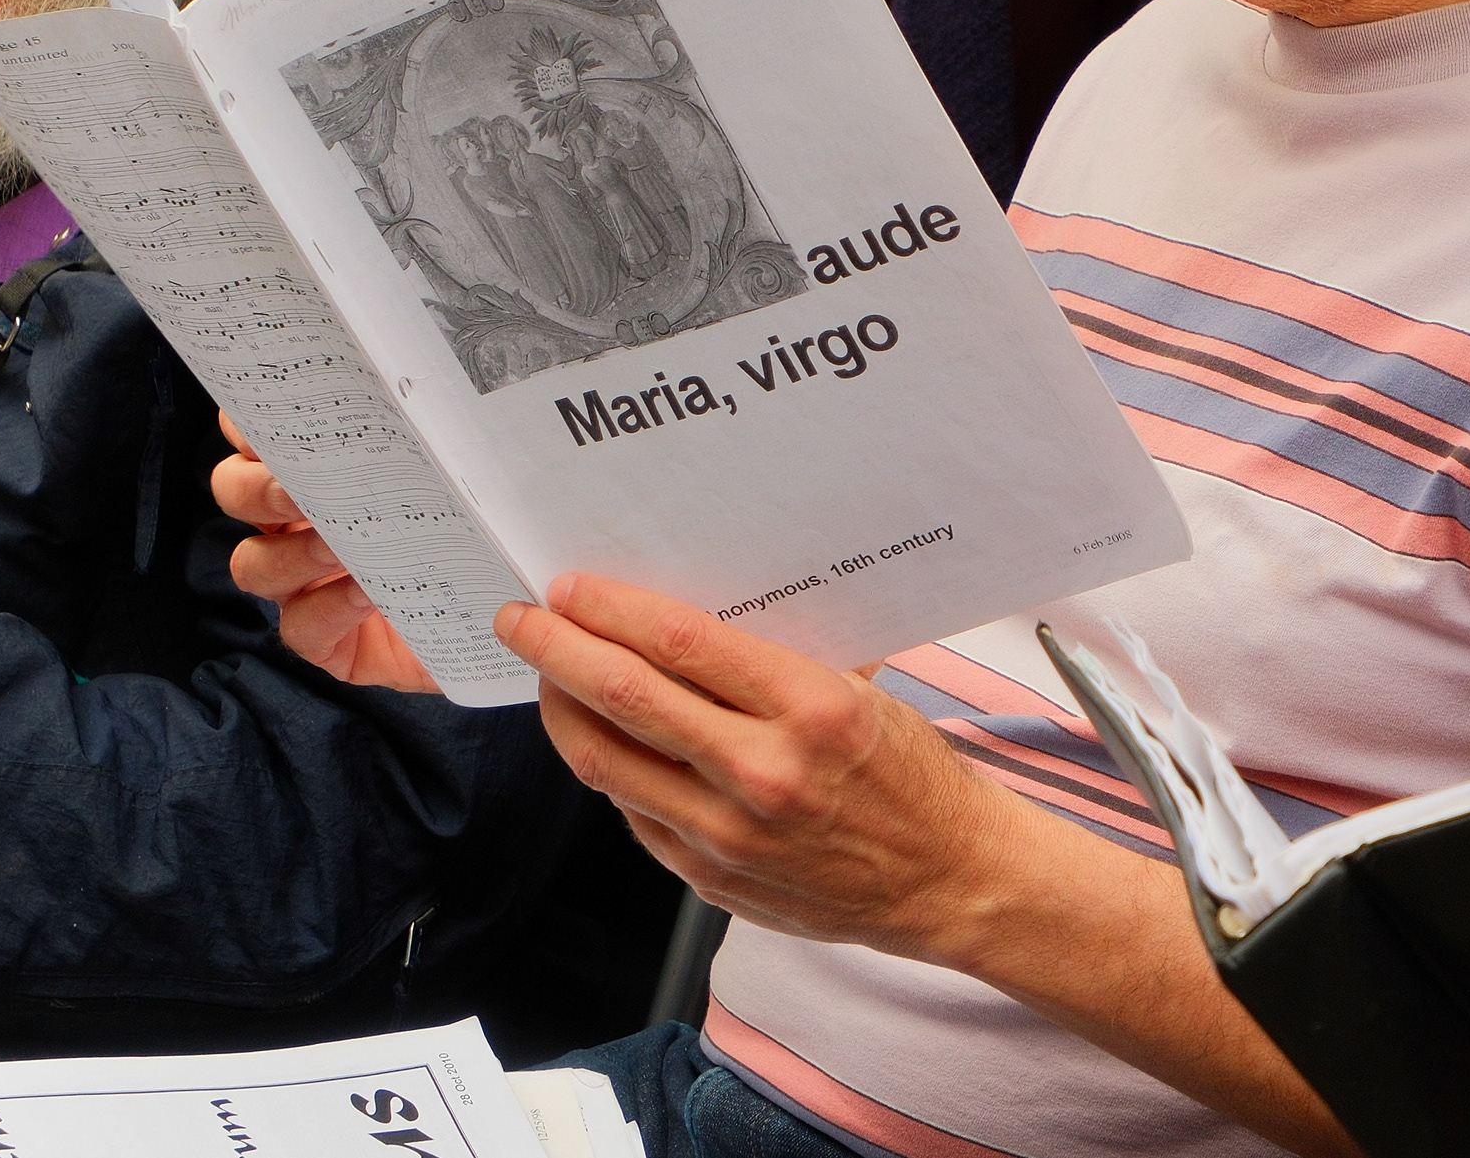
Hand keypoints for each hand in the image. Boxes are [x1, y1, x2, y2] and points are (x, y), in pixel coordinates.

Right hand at [213, 414, 447, 693]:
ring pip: (253, 565)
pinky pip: (299, 627)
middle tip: (294, 489)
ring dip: (291, 553)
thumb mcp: (448, 483)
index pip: (256, 438)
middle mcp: (293, 527)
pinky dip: (328, 608)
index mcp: (313, 476)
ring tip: (338, 547)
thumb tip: (420, 404)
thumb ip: (419, 449)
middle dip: (254, 488)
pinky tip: (367, 594)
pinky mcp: (322, 642)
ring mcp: (301, 586)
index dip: (248, 424)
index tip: (273, 417)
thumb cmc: (468, 537)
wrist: (497, 615)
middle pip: (234, 493)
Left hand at [498, 573, 1027, 955]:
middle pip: (624, 697)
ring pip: (609, 762)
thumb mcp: (860, 690)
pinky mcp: (713, 880)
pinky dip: (608, 769)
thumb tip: (683, 612)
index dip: (608, 609)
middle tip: (520, 619)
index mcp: (809, 708)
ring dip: (561, 710)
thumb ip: (775, 657)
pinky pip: (635, 814)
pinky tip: (601, 741)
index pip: (678, 641)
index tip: (569, 589)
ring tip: (545, 677)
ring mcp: (731, 834)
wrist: (948, 879)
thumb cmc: (910, 776)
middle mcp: (764, 772)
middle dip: (555, 650)